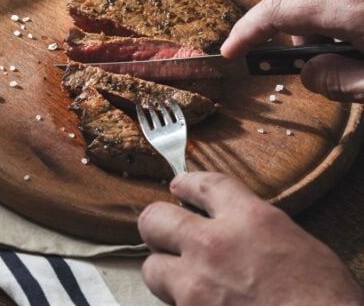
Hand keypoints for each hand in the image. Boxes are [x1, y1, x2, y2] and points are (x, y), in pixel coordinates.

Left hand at [138, 172, 363, 305]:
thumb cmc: (325, 300)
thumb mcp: (296, 244)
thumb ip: (256, 230)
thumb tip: (237, 229)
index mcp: (249, 219)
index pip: (204, 185)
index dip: (186, 183)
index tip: (178, 185)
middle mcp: (214, 245)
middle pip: (156, 218)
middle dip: (158, 225)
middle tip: (166, 233)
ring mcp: (196, 284)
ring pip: (152, 267)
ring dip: (164, 271)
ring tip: (181, 278)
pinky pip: (170, 303)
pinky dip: (180, 304)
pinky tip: (200, 304)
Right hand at [221, 0, 363, 101]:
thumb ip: (337, 81)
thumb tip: (309, 73)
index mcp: (353, 6)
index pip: (278, 10)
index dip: (247, 31)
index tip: (231, 51)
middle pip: (302, 6)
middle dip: (305, 38)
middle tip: (333, 66)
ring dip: (332, 26)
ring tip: (363, 50)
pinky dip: (349, 14)